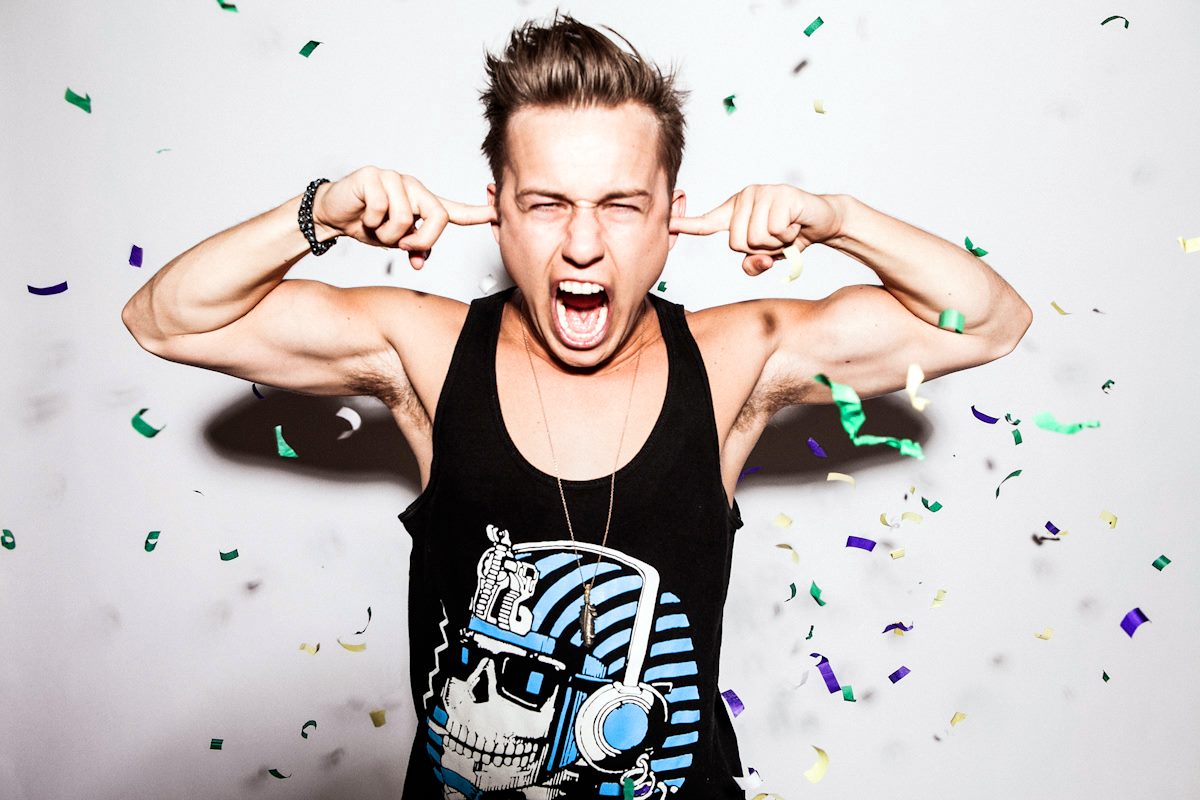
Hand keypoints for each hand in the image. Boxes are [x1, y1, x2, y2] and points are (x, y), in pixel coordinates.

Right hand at [313, 166, 495, 268]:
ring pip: (406, 218)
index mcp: (421, 202)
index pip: (453, 210)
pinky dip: (370, 221)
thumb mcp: (393, 242)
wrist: (331, 214)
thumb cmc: (365, 224)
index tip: (497, 213)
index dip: (476, 214)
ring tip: (374, 226)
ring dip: (387, 233)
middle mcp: (412, 188)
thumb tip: (419, 262)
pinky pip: (381, 210)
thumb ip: (412, 249)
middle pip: (438, 218)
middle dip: (422, 240)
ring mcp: (394, 179)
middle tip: (401, 245)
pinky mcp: (373, 176)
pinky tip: (362, 215)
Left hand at [669, 184, 842, 274]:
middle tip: (778, 237)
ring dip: (777, 243)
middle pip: (737, 243)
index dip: (685, 225)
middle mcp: (745, 198)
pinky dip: (789, 236)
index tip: (666, 224)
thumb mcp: (768, 256)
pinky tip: (796, 224)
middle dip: (761, 250)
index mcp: (735, 212)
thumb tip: (755, 263)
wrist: (823, 220)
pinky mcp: (781, 194)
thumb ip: (754, 264)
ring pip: (756, 238)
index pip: (706, 222)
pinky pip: (775, 230)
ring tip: (788, 230)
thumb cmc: (791, 236)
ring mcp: (762, 193)